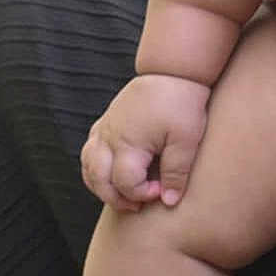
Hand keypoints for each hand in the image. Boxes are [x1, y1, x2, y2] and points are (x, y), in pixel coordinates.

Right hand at [80, 74, 210, 212]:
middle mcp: (110, 138)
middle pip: (99, 180)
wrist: (174, 69)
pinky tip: (112, 170)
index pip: (125, 183)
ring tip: (123, 194)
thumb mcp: (186, 139)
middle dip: (116, 198)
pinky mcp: (107, 120)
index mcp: (128, 144)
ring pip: (88, 166)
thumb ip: (177, 172)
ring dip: (101, 185)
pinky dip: (95, 166)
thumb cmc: (182, 103)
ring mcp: (105, 128)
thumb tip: (169, 201)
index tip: (161, 191)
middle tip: (138, 205)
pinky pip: (90, 149)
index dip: (142, 194)